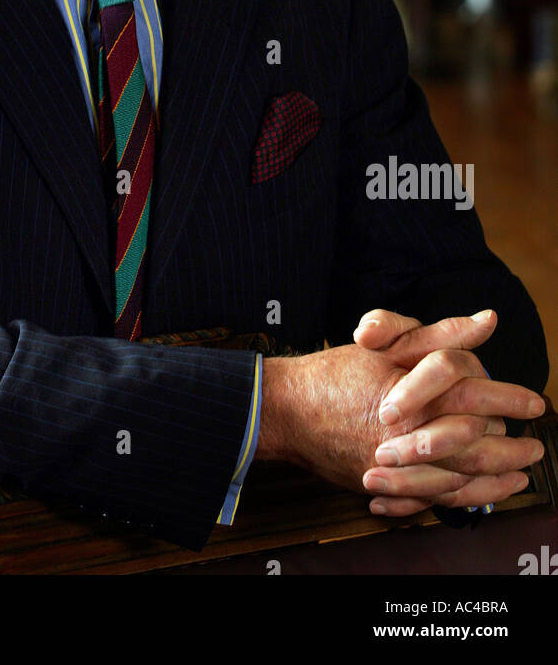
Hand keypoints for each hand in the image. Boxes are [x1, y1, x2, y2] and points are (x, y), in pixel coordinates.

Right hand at [254, 316, 544, 516]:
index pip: (476, 393)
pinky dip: (463, 498)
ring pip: (461, 476)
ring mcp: (398, 463)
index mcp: (416, 391)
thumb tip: (487, 321)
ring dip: (497, 477)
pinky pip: (435, 499)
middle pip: (476, 442)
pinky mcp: (386, 485)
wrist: (287, 409)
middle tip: (536, 446)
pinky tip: (480, 495)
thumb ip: (442, 333)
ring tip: (520, 474)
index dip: (509, 397)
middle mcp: (410, 431)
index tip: (534, 403)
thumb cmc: (336, 372)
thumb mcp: (390, 343)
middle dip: (512, 447)